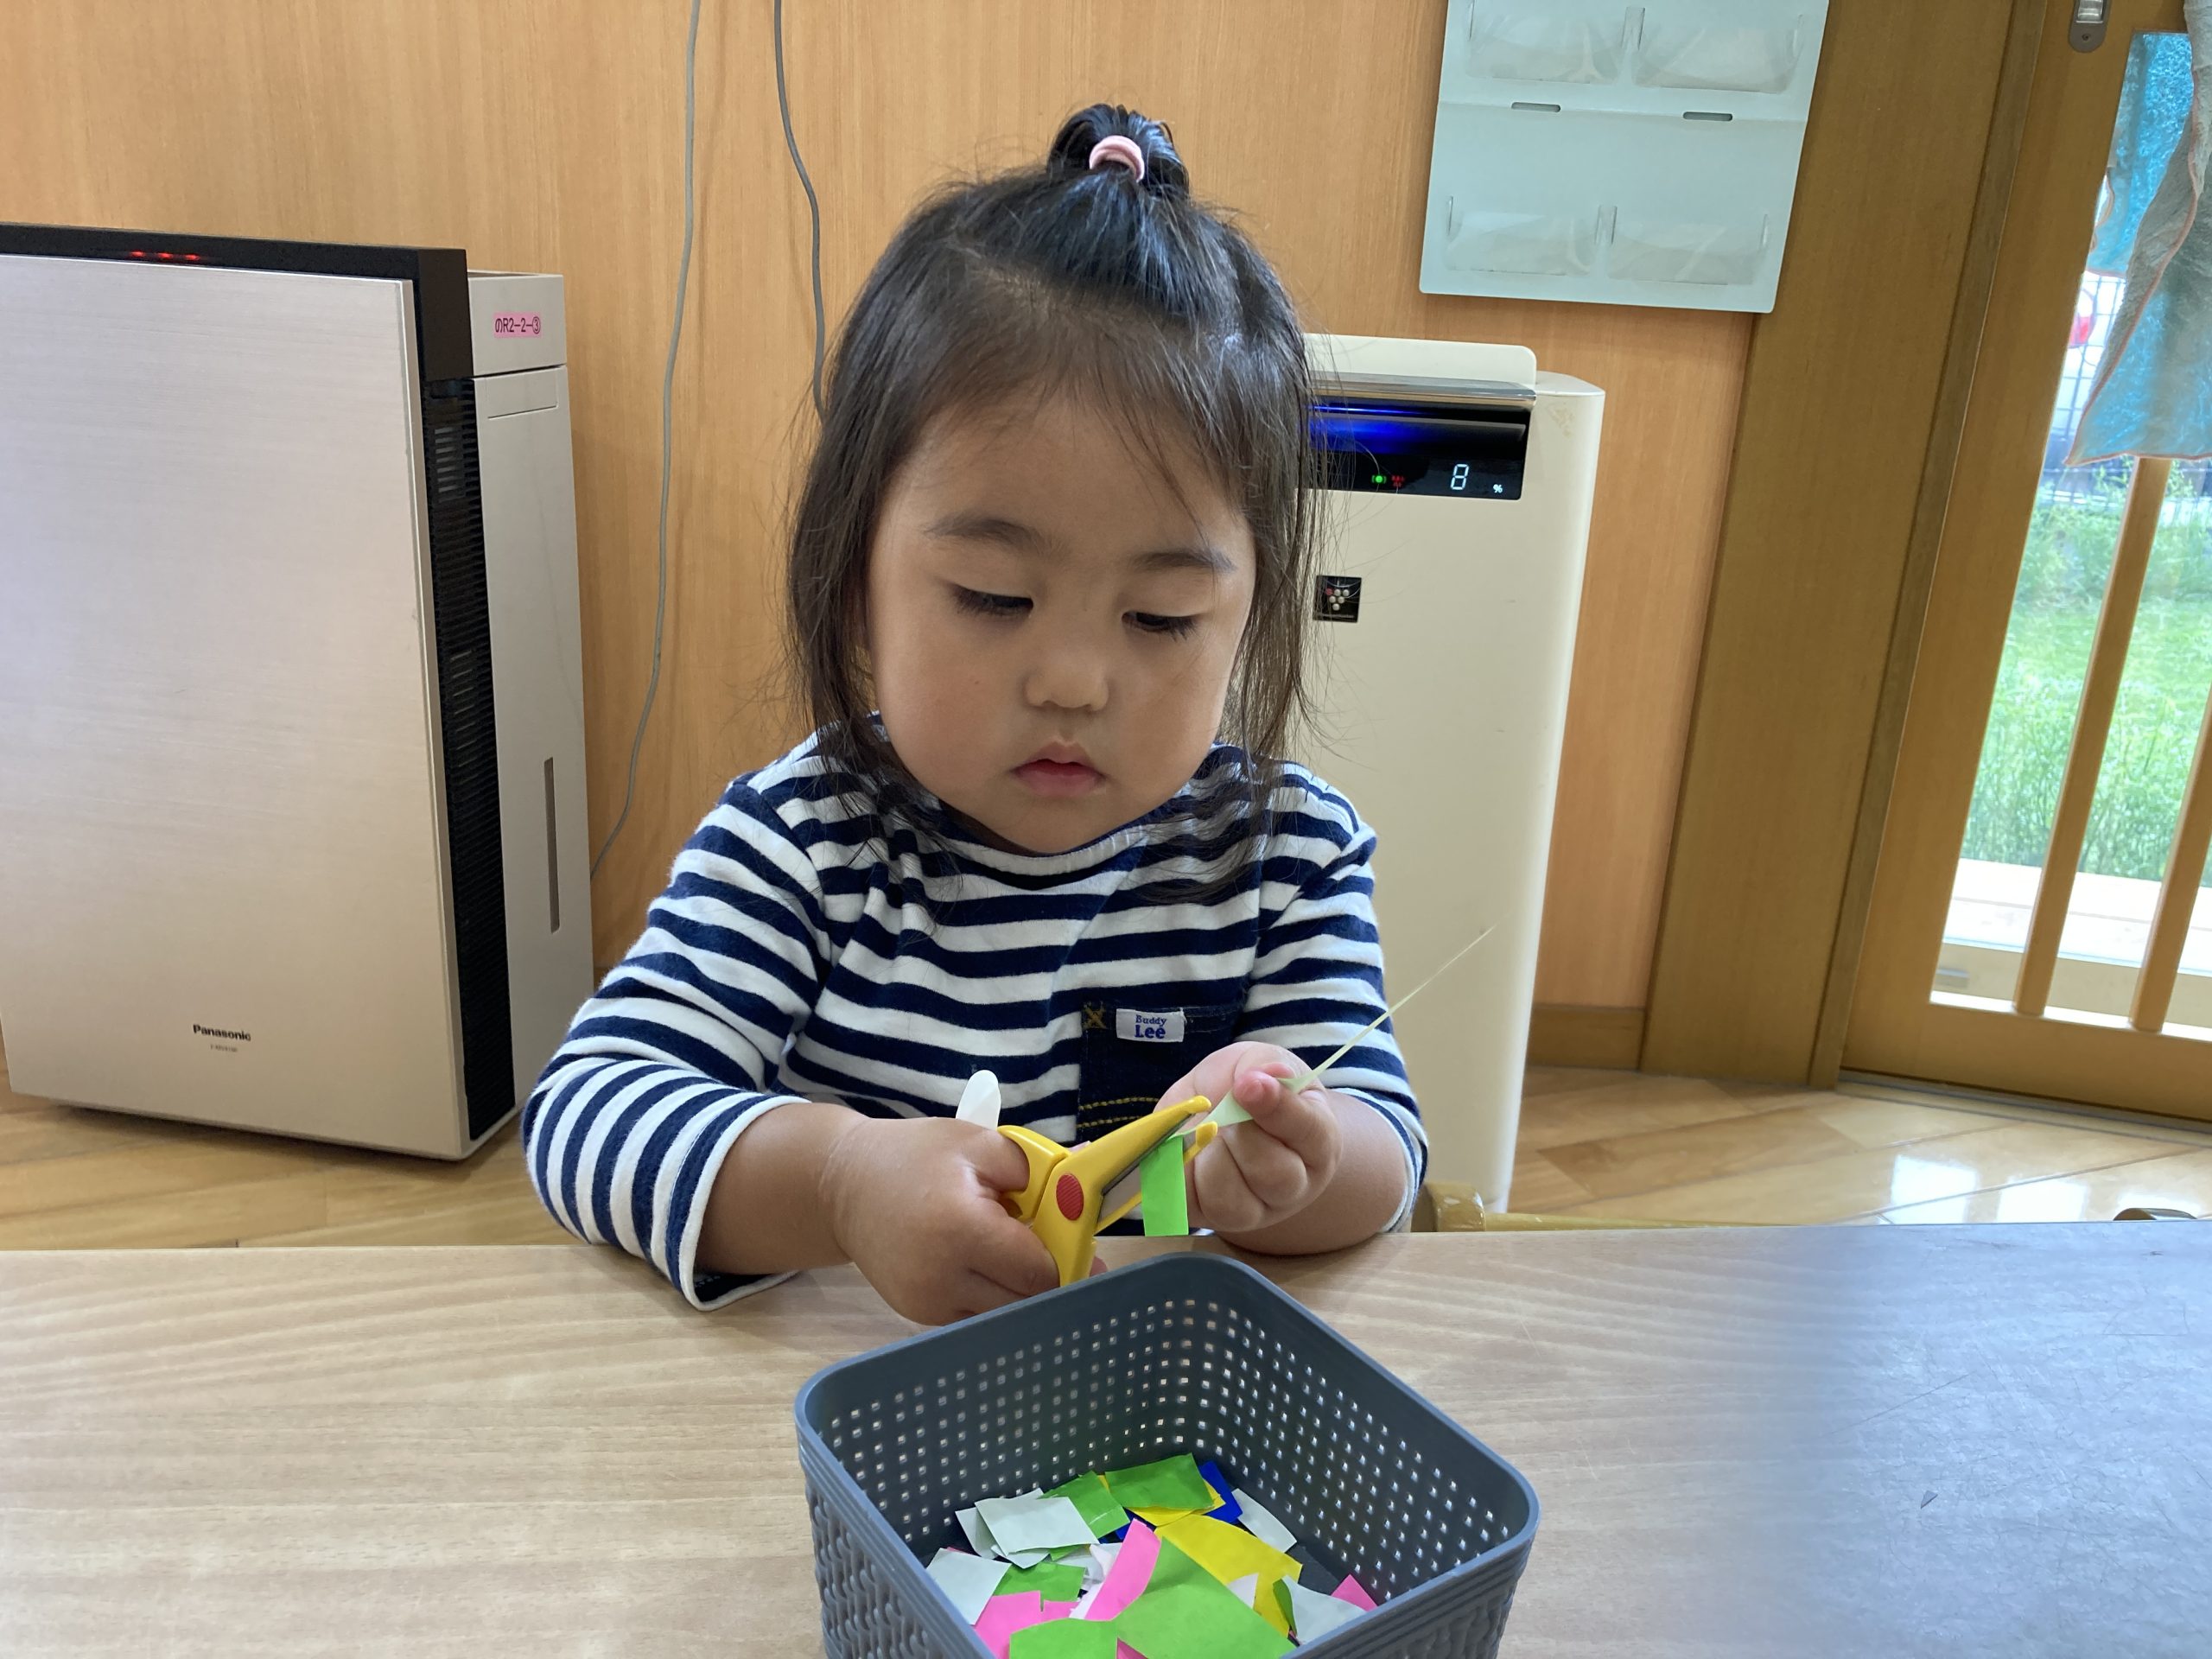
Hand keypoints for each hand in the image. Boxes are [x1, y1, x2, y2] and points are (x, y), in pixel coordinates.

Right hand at [818, 1116, 1058, 1324]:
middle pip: (1026, 1301)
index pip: (1040, 1272)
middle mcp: (943, 1278)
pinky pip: (976, 1317)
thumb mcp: (980, 1144)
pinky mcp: (917, 1316)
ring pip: (1003, 1315)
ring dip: (1019, 1291)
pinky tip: (984, 1266)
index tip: (1076, 1242)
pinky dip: (991, 1297)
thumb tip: (1084, 1196)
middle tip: (1056, 1249)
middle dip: (1048, 1277)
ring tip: (1013, 1254)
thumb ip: (1038, 1171)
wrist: (844, 1185)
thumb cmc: (916, 1156)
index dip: (1065, 1257)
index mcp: (962, 1230)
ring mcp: (927, 1304)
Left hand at [1165, 1042, 1341, 1236]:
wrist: (1218, 1111)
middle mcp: (1292, 1186)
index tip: (1247, 1084)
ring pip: (1229, 1200)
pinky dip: (1175, 1172)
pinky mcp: (1205, 1216)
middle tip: (1222, 1107)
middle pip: (1275, 1175)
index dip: (1278, 1107)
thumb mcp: (1258, 1062)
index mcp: (1317, 1142)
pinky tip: (1180, 1146)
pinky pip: (1186, 1206)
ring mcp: (1250, 1210)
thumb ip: (1261, 1065)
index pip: (1309, 1132)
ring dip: (1206, 1155)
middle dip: (1239, 1134)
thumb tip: (1263, 1077)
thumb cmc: (1249, 1087)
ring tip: (1203, 1127)